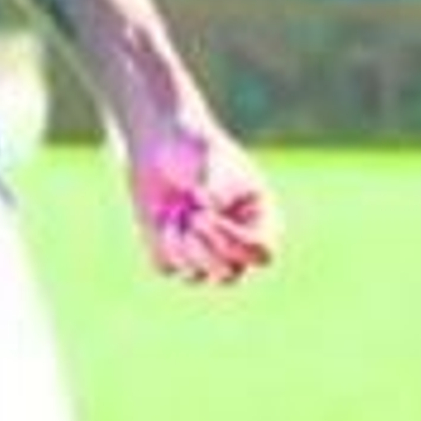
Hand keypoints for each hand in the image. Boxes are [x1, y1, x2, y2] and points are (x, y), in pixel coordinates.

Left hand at [128, 119, 279, 286]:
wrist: (160, 143)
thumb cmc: (196, 149)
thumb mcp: (212, 162)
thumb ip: (217, 188)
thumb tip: (209, 210)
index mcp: (261, 221)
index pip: (261, 253)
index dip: (235, 241)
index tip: (206, 214)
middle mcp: (236, 243)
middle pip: (232, 275)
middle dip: (208, 249)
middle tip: (194, 216)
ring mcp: (205, 252)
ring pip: (199, 277)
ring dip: (184, 246)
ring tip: (179, 211)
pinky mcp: (173, 253)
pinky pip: (168, 268)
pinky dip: (164, 244)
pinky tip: (164, 217)